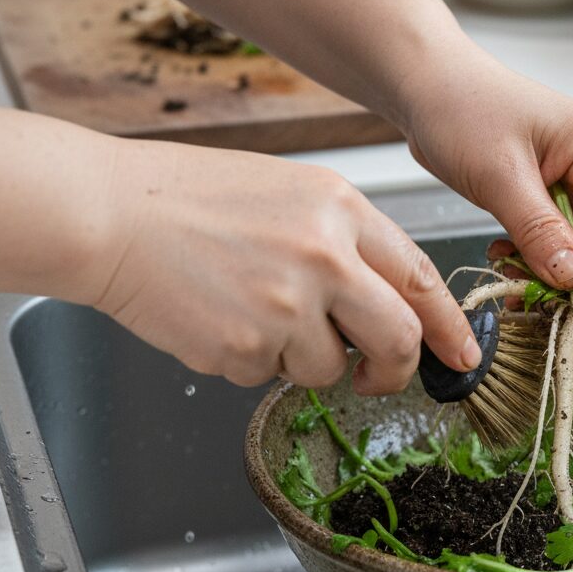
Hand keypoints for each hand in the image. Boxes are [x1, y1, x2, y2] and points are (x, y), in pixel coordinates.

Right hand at [90, 139, 479, 390]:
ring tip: (253, 312)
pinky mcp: (244, 347)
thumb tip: (386, 300)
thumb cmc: (191, 199)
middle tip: (378, 376)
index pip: (420, 276)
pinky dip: (251, 361)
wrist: (111, 213)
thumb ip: (346, 243)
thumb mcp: (290, 194)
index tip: (461, 353)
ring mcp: (285, 305)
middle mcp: (324, 256)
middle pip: (398, 337)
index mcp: (340, 210)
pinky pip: (268, 377)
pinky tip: (220, 317)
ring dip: (301, 358)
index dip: (448, 324)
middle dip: (396, 369)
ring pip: (329, 368)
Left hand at [399, 43, 572, 298]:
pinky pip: (561, 245)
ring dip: (560, 275)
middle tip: (551, 302)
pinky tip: (508, 262)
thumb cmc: (461, 108)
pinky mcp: (552, 199)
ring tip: (517, 279)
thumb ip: (538, 228)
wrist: (428, 89)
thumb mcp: (498, 173)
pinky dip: (540, 264)